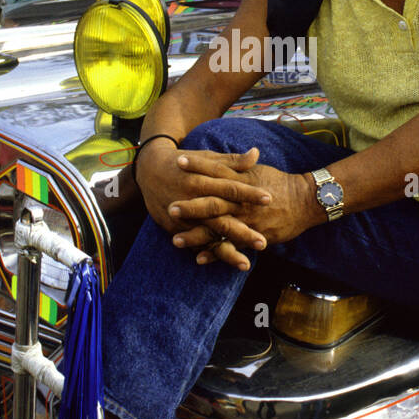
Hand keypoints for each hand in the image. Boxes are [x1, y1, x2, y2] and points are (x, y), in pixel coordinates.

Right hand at [135, 141, 272, 267]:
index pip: (230, 188)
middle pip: (220, 218)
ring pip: (208, 237)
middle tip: (263, 242)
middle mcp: (193, 200)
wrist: (149, 170)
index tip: (269, 199)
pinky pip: (193, 244)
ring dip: (226, 251)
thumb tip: (256, 153)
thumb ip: (232, 161)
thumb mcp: (206, 158)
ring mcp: (184, 217)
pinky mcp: (175, 228)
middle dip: (242, 232)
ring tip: (245, 263)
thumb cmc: (184, 163)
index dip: (249, 193)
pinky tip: (221, 264)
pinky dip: (207, 255)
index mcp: (202, 180)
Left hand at [169, 151, 322, 270]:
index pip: (216, 171)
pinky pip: (231, 246)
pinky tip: (198, 259)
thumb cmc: (280, 184)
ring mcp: (247, 220)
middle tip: (169, 207)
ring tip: (175, 240)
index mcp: (242, 182)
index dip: (198, 166)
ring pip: (218, 229)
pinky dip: (215, 254)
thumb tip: (221, 155)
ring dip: (196, 235)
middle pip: (213, 203)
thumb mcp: (258, 171)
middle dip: (191, 207)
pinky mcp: (253, 236)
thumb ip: (239, 165)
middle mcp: (241, 202)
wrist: (305, 202)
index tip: (178, 161)